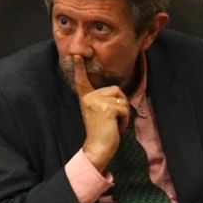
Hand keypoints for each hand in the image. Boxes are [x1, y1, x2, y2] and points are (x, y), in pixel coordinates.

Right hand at [72, 53, 130, 172]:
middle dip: (120, 105)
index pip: (82, 80)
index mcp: (85, 98)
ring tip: (115, 123)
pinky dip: (125, 119)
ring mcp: (96, 102)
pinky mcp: (106, 108)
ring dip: (124, 113)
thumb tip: (118, 97)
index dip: (79, 68)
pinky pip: (124, 108)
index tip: (76, 55)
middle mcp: (89, 97)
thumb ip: (103, 102)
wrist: (98, 147)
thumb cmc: (102, 132)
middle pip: (115, 90)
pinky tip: (116, 127)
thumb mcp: (99, 113)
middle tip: (112, 119)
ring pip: (122, 99)